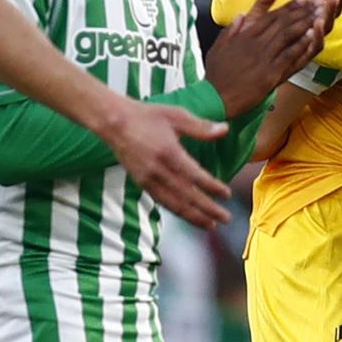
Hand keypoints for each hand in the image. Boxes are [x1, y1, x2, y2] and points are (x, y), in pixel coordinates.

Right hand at [104, 103, 232, 228]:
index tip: (227, 195)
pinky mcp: (141, 183)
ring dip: (194, 217)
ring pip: (174, 204)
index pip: (195, 176)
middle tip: (226, 219)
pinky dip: (177, 211)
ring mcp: (148, 179)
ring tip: (211, 225)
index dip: (212, 188)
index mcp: (169, 153)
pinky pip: (162, 202)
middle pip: (187, 196)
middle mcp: (158, 170)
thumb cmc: (147, 116)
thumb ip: (201, 127)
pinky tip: (188, 216)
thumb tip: (225, 129)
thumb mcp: (176, 116)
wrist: (114, 123)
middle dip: (208, 210)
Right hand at [207, 0, 331, 117]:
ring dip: (305, 22)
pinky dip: (301, 44)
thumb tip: (242, 15)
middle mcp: (255, 43)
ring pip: (287, 34)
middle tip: (318, 1)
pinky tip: (313, 35)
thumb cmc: (216, 76)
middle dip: (302, 10)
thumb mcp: (218, 47)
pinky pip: (288, 55)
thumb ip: (231, 30)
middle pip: (282, 22)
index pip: (270, 16)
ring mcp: (263, 58)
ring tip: (320, 13)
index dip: (288, 6)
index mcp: (244, 35)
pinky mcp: (269, 73)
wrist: (215, 99)